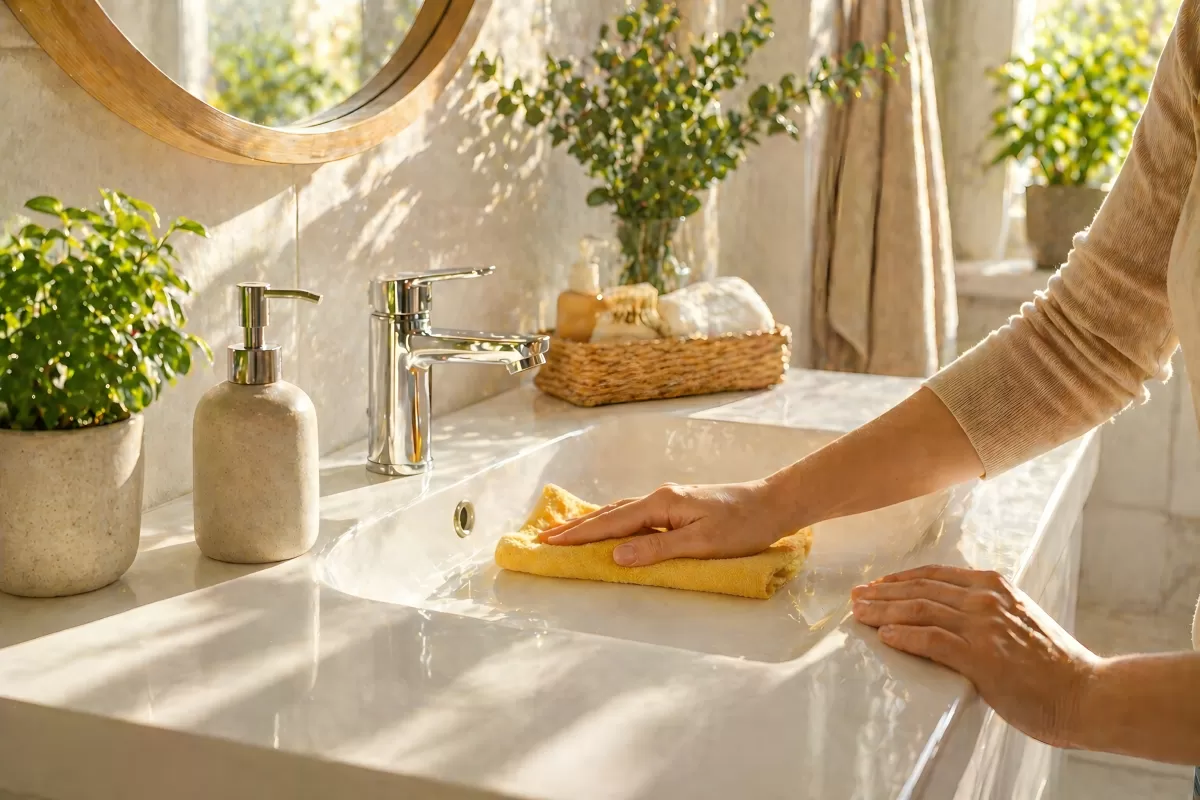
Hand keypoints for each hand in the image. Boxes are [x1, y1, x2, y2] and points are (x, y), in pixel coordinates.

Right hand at [538, 481, 797, 566]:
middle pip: (609, 514)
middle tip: (543, 539)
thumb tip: (615, 556)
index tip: (548, 543)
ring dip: (592, 524)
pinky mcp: (678, 507)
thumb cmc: (743, 526)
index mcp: (661, 504)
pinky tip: (609, 527)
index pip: (611, 522)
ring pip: (620, 513)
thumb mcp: (702, 544)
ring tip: (566, 533)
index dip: (579, 535)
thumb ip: (657, 550)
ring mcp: (669, 501)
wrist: (774, 504)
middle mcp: (660, 498)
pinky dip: (613, 521)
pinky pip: (634, 515)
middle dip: (576, 528)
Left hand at [851, 565, 1097, 747]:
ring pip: (919, 610)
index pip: (933, 575)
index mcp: (993, 586)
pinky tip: (886, 637)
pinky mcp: (983, 656)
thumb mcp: (1017, 621)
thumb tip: (948, 616)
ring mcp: (984, 626)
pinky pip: (933, 639)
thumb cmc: (1054, 666)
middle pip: (919, 590)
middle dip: (882, 593)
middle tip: (855, 599)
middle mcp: (986, 598)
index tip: (876, 586)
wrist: (1088, 693)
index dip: (899, 579)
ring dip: (883, 612)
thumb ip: (986, 613)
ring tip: (859, 615)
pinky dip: (905, 636)